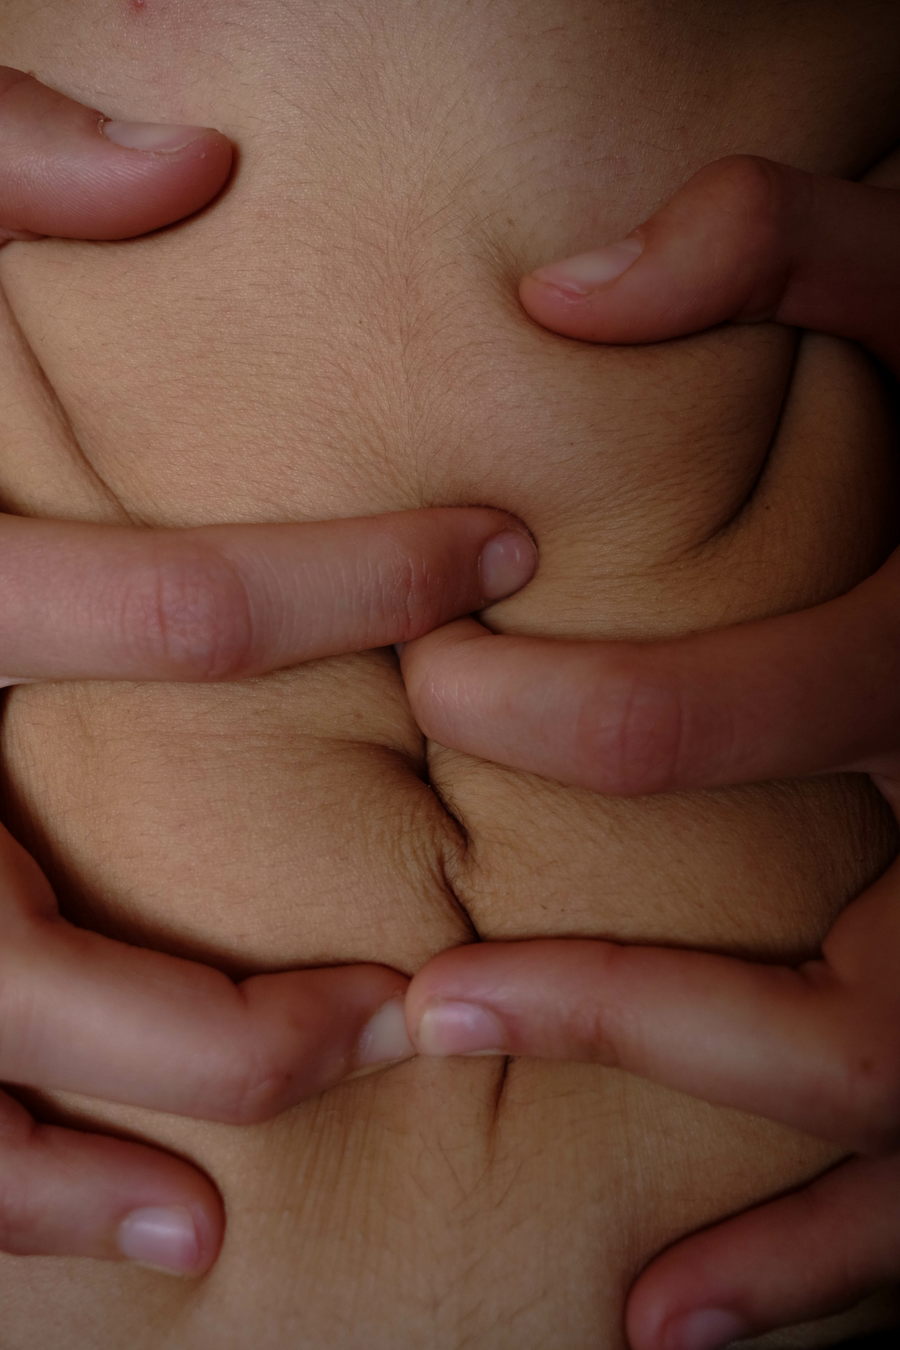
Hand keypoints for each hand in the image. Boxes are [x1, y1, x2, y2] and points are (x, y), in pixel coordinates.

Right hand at [0, 71, 539, 1273]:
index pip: (164, 615)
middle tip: (398, 998)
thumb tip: (195, 150)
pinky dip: (13, 1198)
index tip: (498, 550)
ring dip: (112, 1155)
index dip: (357, 576)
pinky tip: (145, 1235)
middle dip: (238, 1004)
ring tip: (248, 1202)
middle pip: (44, 953)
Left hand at [402, 156, 899, 1348]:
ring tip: (600, 1273)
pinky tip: (680, 1315)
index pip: (767, 711)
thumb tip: (558, 287)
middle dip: (626, 997)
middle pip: (842, 995)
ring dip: (750, 1215)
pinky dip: (828, 1269)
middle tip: (437, 997)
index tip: (431, 693)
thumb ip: (783, 253)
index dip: (579, 718)